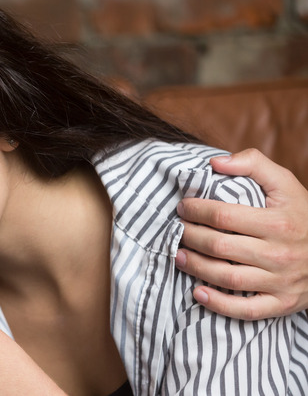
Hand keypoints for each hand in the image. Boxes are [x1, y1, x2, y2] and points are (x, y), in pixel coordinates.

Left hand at [176, 149, 307, 319]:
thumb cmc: (301, 215)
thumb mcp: (285, 183)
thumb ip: (253, 164)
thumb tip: (215, 163)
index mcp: (278, 223)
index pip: (223, 215)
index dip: (195, 210)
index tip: (183, 207)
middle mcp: (279, 254)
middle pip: (220, 247)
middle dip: (190, 237)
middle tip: (177, 230)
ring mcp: (281, 281)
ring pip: (228, 278)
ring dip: (196, 267)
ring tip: (178, 255)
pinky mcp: (282, 303)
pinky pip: (246, 310)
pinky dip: (219, 304)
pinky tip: (198, 292)